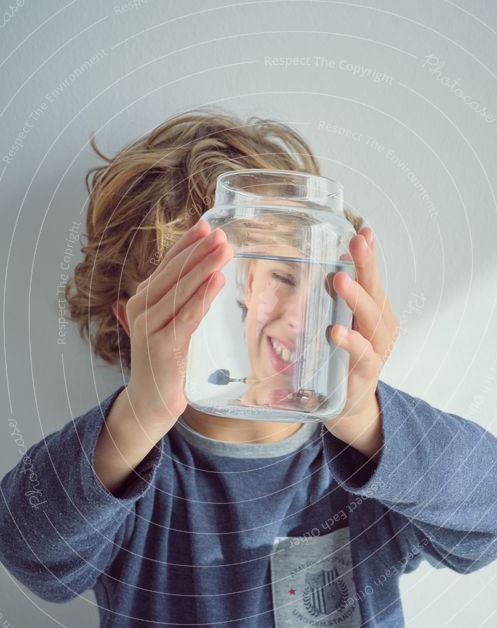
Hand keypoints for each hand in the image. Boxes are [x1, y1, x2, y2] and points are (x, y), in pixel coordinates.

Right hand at [124, 219, 233, 427]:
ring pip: (180, 290)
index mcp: (142, 299)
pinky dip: (202, 296)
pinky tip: (217, 281)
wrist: (150, 401)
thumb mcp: (170, 325)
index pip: (167, 264)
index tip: (206, 226)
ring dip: (204, 267)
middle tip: (221, 234)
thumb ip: (181, 301)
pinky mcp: (163, 345)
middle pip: (174, 272)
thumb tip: (210, 276)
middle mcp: (141, 308)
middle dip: (199, 251)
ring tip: (224, 250)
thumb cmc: (163, 362)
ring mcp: (149, 326)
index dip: (187, 244)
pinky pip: (187, 315)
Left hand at [324, 226, 399, 458]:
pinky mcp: (367, 373)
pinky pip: (361, 354)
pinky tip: (337, 332)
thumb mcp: (336, 325)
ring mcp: (376, 350)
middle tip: (356, 243)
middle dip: (366, 265)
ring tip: (341, 280)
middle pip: (375, 291)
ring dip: (356, 298)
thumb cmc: (341, 361)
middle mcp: (380, 327)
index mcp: (372, 312)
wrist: (349, 406)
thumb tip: (315, 267)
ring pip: (371, 319)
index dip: (368, 255)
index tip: (364, 231)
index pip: (371, 278)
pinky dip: (350, 342)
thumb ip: (330, 301)